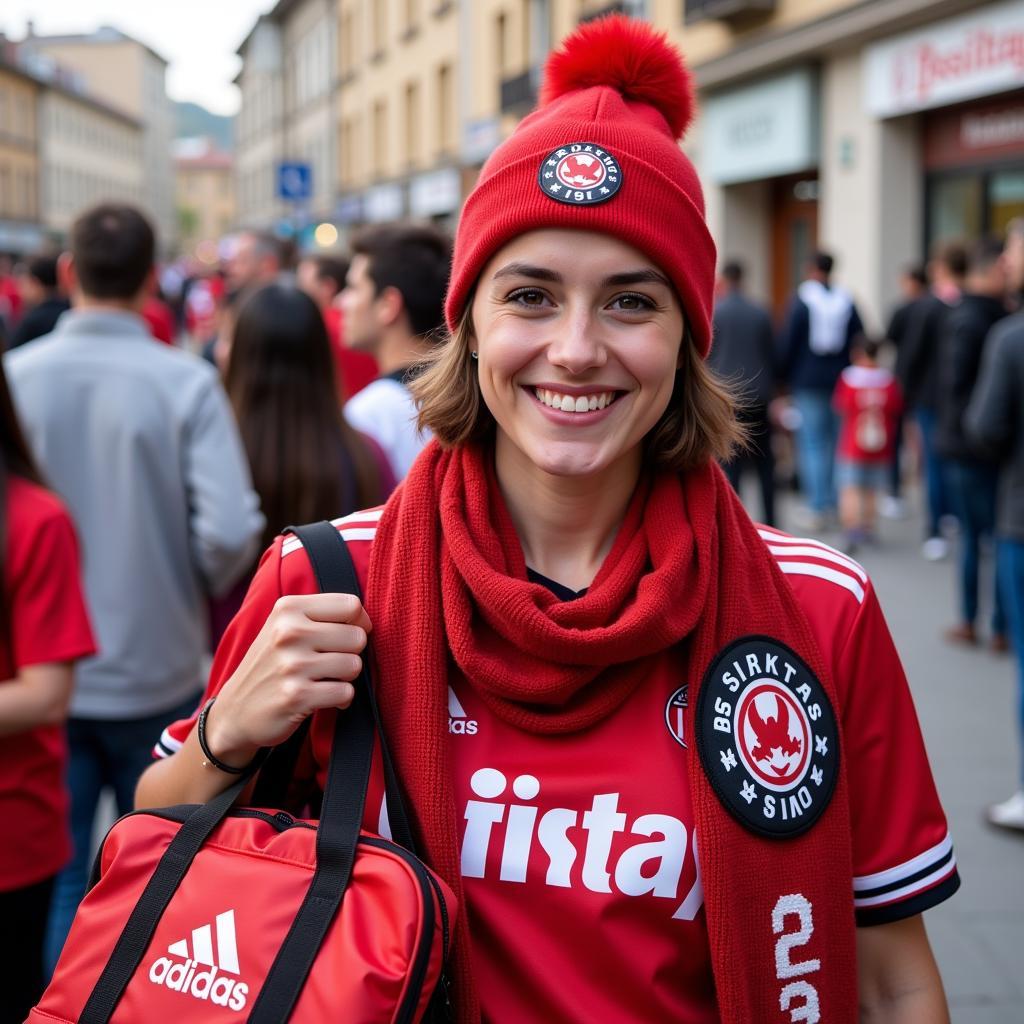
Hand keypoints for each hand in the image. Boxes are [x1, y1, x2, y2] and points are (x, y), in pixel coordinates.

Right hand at [204, 593, 371, 765]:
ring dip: (345, 678)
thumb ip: (321, 615)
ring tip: (324, 679)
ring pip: (354, 665)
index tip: (347, 635)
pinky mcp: (297, 696)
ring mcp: (292, 665)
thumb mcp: (284, 626)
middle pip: (357, 637)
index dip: (359, 623)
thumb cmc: (272, 664)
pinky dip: (341, 699)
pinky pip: (345, 693)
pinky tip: (322, 697)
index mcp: (288, 608)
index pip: (351, 605)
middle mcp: (289, 632)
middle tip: (331, 662)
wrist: (236, 710)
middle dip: (351, 653)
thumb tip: (365, 621)